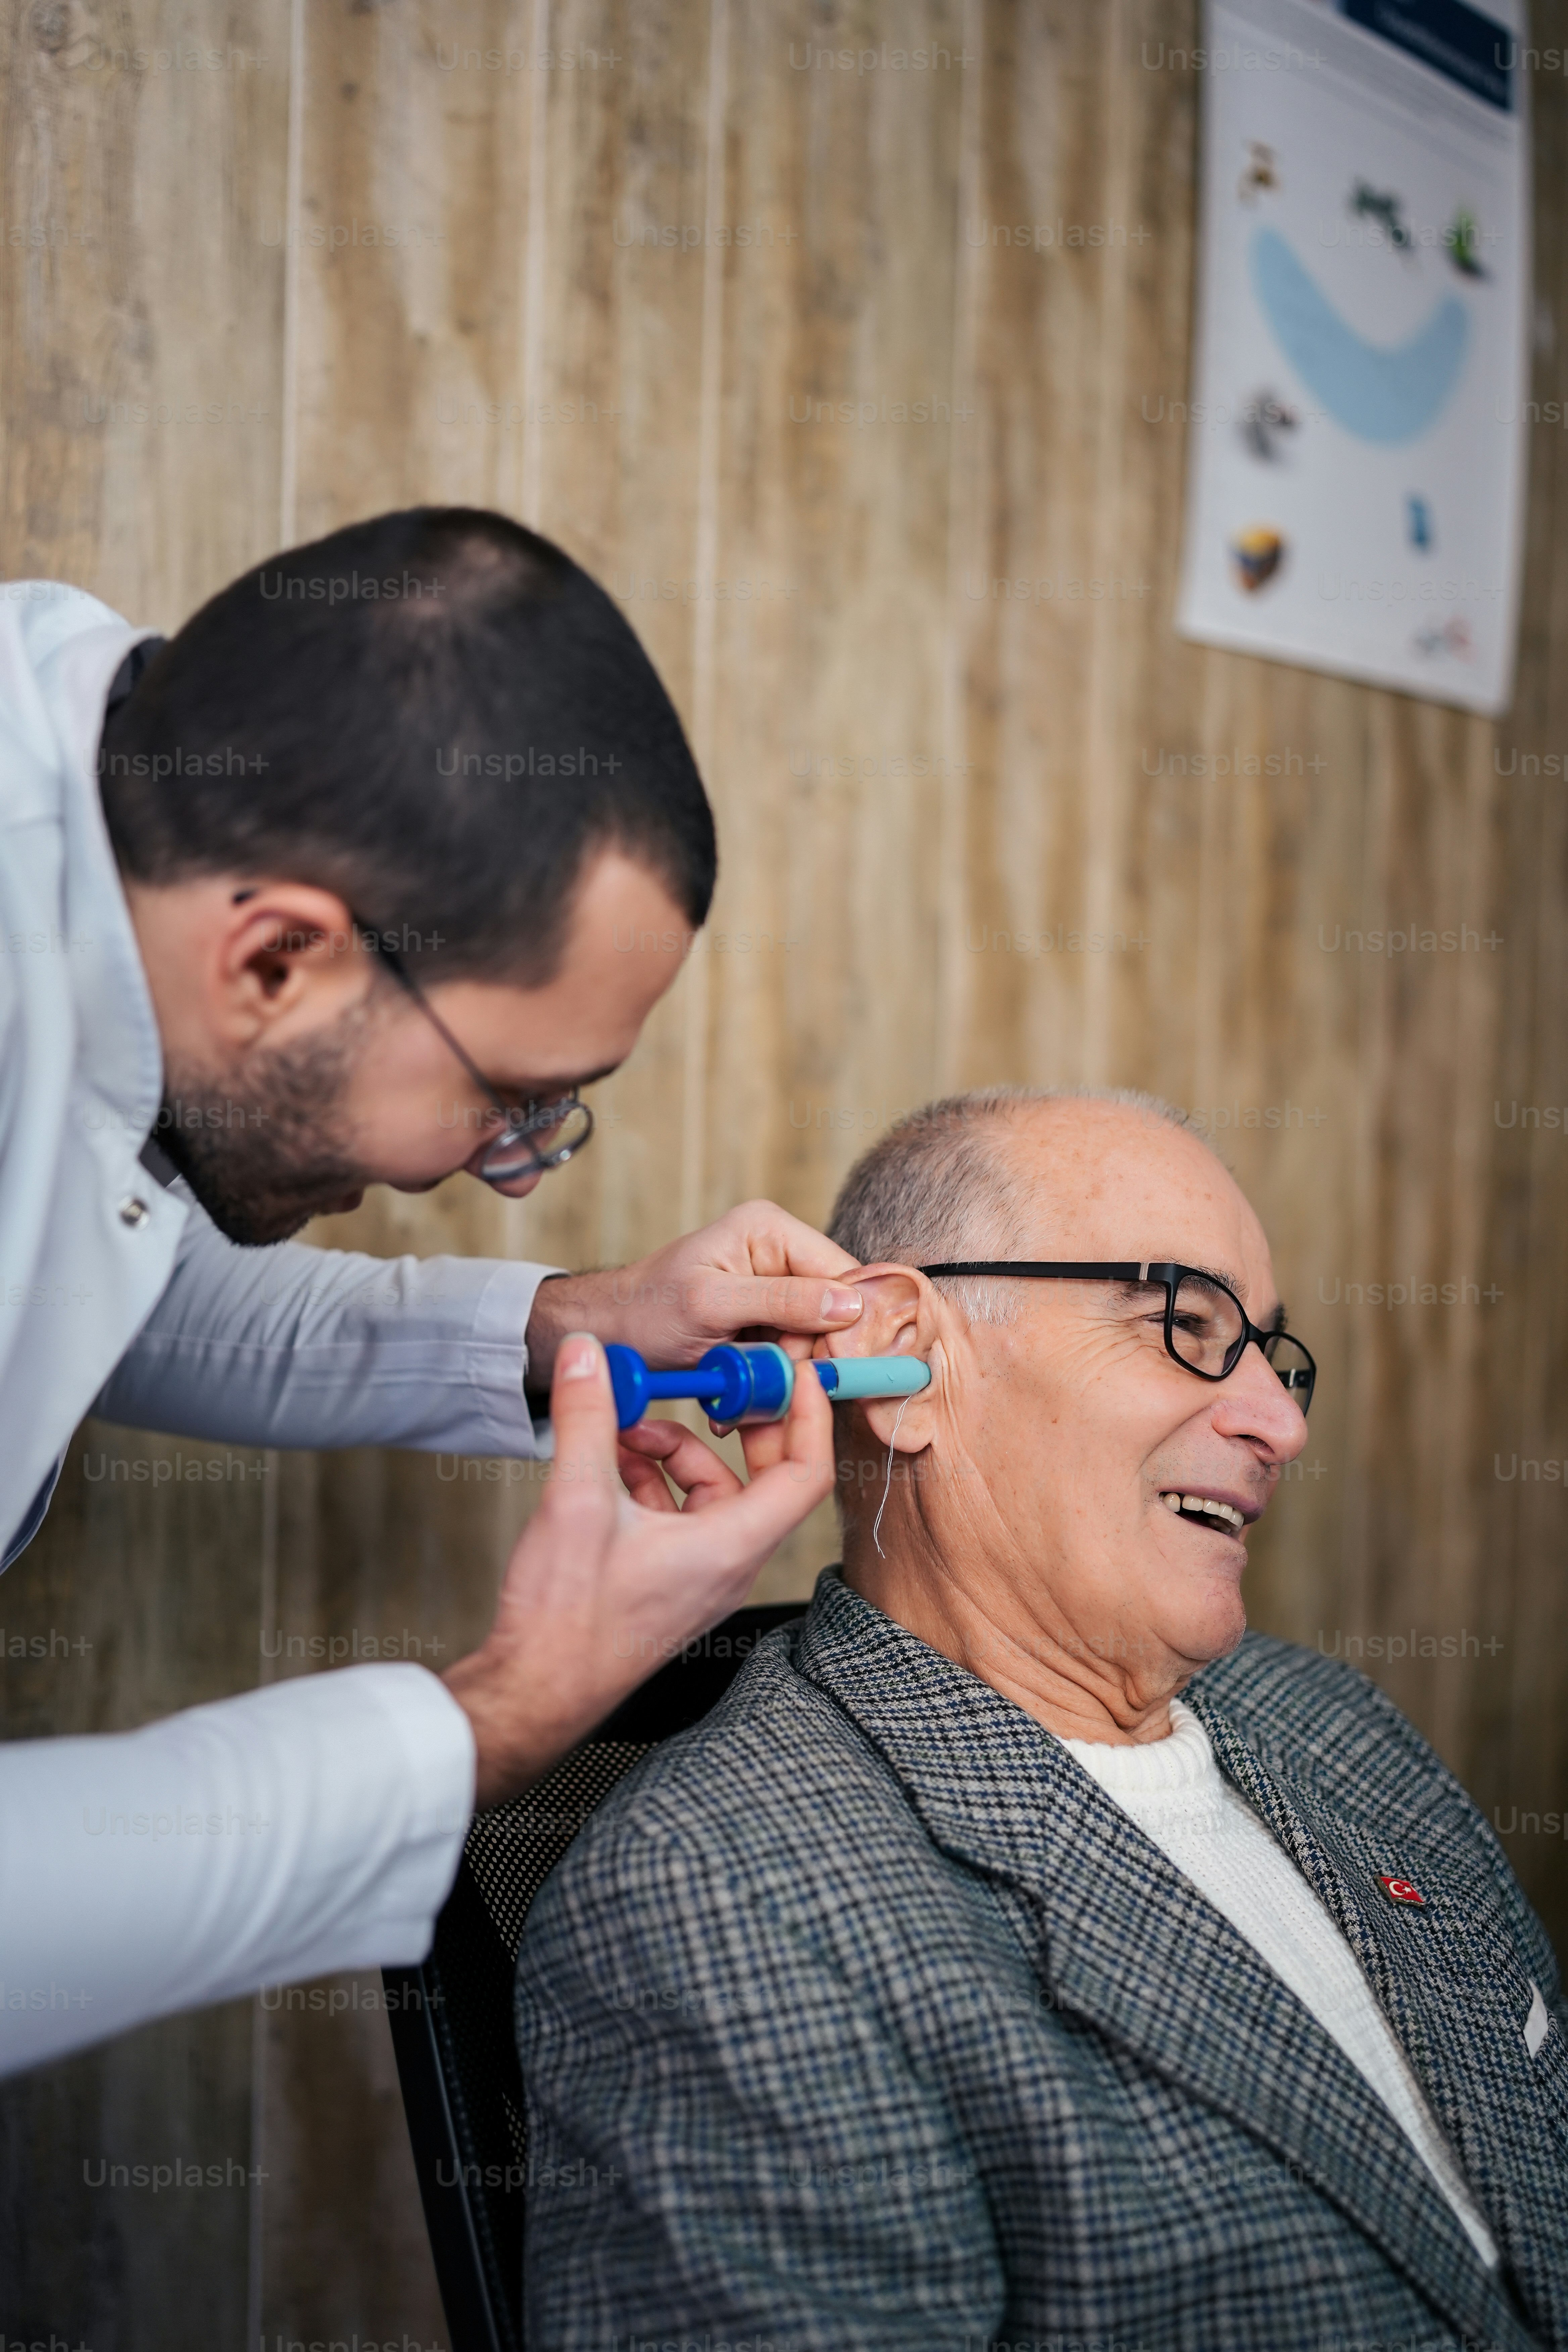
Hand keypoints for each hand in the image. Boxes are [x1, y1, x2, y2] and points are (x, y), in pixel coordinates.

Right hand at [443, 1330, 833, 1806]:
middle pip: (765, 1477)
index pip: (806, 1473)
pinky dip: (656, 1482)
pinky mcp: (672, 1579)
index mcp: (732, 1546)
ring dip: (676, 1452)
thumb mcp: (576, 1500)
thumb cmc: (566, 1618)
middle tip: (712, 1383)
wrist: (536, 1688)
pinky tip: (612, 1464)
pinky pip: (684, 1515)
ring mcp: (702, 1574)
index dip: (810, 1416)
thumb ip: (588, 1418)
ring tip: (623, 1429)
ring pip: (715, 1492)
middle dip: (738, 1424)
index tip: (798, 1372)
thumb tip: (587, 1354)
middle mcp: (730, 1562)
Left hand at [523, 1200, 862, 1389]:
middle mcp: (780, 1251)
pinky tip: (739, 1393)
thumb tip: (850, 1305)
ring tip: (741, 1397)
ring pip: (814, 1341)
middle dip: (805, 1358)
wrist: (609, 1334)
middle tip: (769, 1388)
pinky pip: (790, 1353)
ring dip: (783, 1377)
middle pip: (834, 1312)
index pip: (844, 1276)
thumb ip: (781, 1301)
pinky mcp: (766, 1319)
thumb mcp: (711, 1306)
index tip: (832, 1373)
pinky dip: (769, 1380)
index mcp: (771, 1230)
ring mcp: (774, 1286)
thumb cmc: (646, 1311)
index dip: (848, 1326)